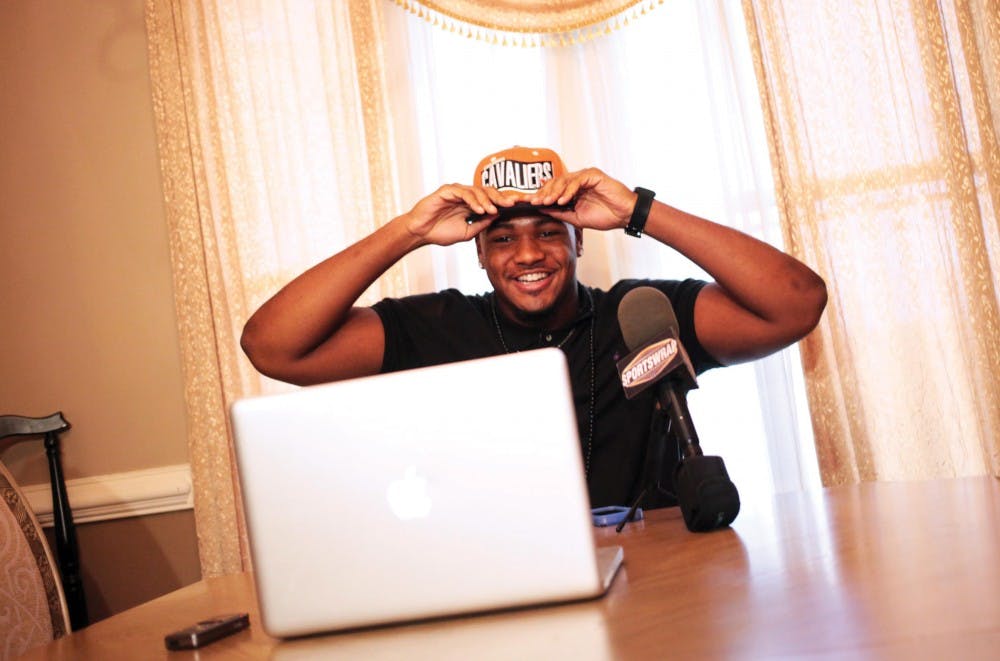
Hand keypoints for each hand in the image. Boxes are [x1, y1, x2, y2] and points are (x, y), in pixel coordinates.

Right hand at [402, 184, 517, 245]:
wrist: (420, 233)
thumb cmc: (440, 232)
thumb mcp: (467, 232)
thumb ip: (482, 224)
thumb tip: (498, 216)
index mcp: (471, 204)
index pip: (491, 199)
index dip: (505, 202)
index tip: (519, 206)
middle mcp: (465, 195)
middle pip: (488, 191)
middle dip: (501, 197)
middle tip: (512, 203)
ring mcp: (456, 191)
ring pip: (476, 190)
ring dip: (486, 200)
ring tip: (492, 210)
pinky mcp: (447, 190)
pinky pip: (463, 192)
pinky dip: (473, 200)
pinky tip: (479, 209)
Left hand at [528, 168, 637, 231]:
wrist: (624, 215)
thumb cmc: (604, 216)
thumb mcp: (575, 217)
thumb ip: (559, 212)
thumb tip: (541, 209)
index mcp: (572, 190)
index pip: (552, 190)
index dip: (540, 196)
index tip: (528, 204)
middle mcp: (577, 181)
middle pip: (555, 183)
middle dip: (543, 193)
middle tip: (534, 202)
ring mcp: (585, 176)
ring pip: (564, 180)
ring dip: (554, 192)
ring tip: (547, 202)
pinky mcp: (593, 174)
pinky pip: (577, 181)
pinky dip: (568, 191)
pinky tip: (563, 201)